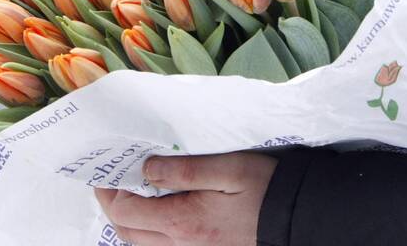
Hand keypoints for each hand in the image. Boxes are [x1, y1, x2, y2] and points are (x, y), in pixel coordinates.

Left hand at [94, 152, 276, 245]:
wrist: (297, 219)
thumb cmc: (265, 190)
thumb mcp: (226, 169)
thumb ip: (183, 171)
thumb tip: (146, 170)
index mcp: (181, 222)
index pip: (124, 213)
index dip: (109, 192)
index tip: (109, 171)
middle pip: (128, 233)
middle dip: (114, 207)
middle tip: (114, 181)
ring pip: (143, 244)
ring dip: (130, 221)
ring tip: (133, 194)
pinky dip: (150, 232)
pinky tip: (158, 213)